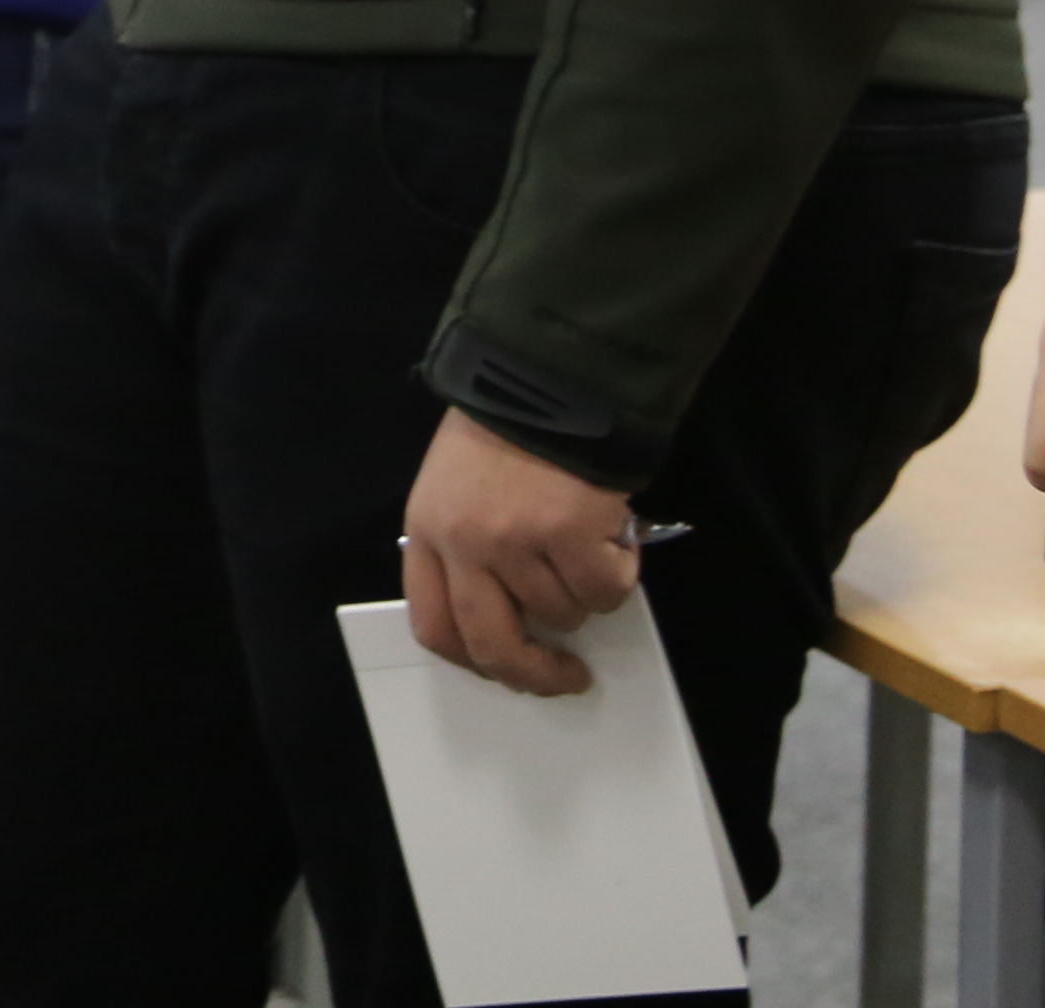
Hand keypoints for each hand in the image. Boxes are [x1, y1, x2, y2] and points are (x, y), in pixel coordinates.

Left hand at [398, 411, 649, 696]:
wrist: (548, 368)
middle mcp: (463, 544)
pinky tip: (614, 539)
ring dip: (585, 596)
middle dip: (535, 674)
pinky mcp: (570, 532)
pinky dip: (619, 576)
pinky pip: (605, 591)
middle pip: (494, 646)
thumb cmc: (505, 423)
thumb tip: (513, 614)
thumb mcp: (456, 486)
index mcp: (425, 531)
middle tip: (566, 675)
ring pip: (563, 615)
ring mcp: (515, 541)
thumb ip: (468, 548)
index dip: (476, 662)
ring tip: (590, 549)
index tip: (509, 668)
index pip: (434, 627)